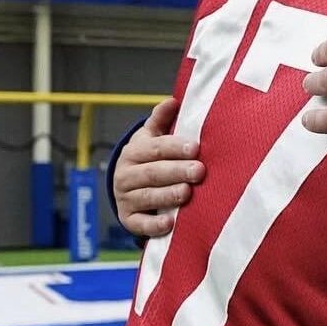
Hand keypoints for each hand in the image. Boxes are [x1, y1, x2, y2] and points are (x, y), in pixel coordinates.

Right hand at [113, 98, 205, 237]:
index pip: (155, 148)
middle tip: (199, 171)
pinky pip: (141, 224)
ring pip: (147, 196)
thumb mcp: (150, 138)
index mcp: (134, 152)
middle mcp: (127, 175)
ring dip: (167, 195)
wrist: (126, 189)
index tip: (195, 147)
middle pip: (153, 172)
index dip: (174, 147)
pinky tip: (171, 222)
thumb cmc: (148, 160)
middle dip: (176, 171)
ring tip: (186, 193)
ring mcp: (127, 198)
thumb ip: (161, 121)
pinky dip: (154, 225)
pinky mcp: (130, 220)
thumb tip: (173, 100)